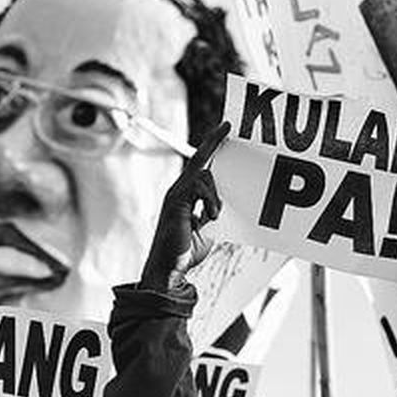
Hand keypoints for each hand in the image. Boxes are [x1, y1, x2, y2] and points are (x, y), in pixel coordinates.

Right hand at [141, 121, 228, 288]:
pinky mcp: (176, 202)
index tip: (224, 132)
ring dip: (215, 195)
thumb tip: (225, 201)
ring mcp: (176, 196)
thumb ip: (213, 211)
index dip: (210, 148)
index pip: (199, 167)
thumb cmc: (186, 252)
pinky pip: (198, 187)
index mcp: (185, 196)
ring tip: (214, 217)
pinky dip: (210, 201)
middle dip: (213, 142)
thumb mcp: (208, 229)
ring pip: (203, 175)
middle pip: (198, 160)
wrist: (169, 270)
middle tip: (227, 126)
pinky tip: (211, 217)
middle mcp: (178, 192)